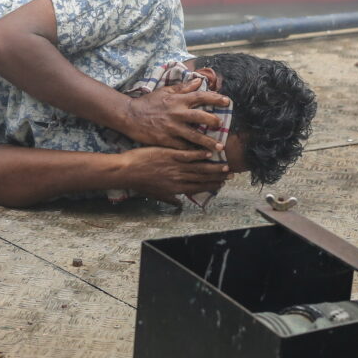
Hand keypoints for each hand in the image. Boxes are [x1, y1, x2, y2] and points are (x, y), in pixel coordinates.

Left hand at [118, 147, 232, 205]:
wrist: (127, 172)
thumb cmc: (139, 183)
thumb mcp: (155, 194)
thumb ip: (169, 199)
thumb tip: (178, 204)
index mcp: (175, 188)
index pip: (197, 188)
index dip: (211, 186)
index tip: (221, 184)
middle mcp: (178, 179)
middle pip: (202, 178)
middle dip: (217, 177)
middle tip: (230, 174)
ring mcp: (175, 166)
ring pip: (198, 167)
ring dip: (213, 166)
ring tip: (225, 164)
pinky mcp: (170, 155)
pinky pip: (188, 155)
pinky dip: (199, 154)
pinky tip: (209, 152)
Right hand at [121, 77, 229, 151]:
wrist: (129, 116)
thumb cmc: (147, 103)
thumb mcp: (164, 91)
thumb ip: (183, 87)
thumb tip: (199, 81)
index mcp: (177, 100)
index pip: (201, 96)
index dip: (216, 98)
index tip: (227, 101)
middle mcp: (177, 113)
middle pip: (201, 117)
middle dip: (214, 122)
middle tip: (222, 126)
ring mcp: (172, 128)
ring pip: (194, 136)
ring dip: (208, 143)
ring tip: (218, 148)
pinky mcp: (165, 139)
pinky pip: (182, 147)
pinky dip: (192, 152)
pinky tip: (200, 157)